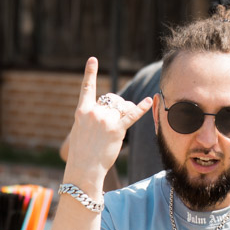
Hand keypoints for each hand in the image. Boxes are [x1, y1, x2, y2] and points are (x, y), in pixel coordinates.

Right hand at [64, 57, 152, 185]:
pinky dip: (141, 108)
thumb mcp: (80, 132)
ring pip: (122, 108)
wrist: (84, 169)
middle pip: (111, 100)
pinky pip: (131, 116)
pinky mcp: (116, 130)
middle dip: (116, 107)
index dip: (89, 73)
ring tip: (119, 128)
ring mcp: (105, 120)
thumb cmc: (82, 154)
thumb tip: (109, 113)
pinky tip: (149, 100)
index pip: (86, 89)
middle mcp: (94, 112)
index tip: (92, 59)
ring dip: (125, 113)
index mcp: (82, 112)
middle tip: (112, 124)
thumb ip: (91, 119)